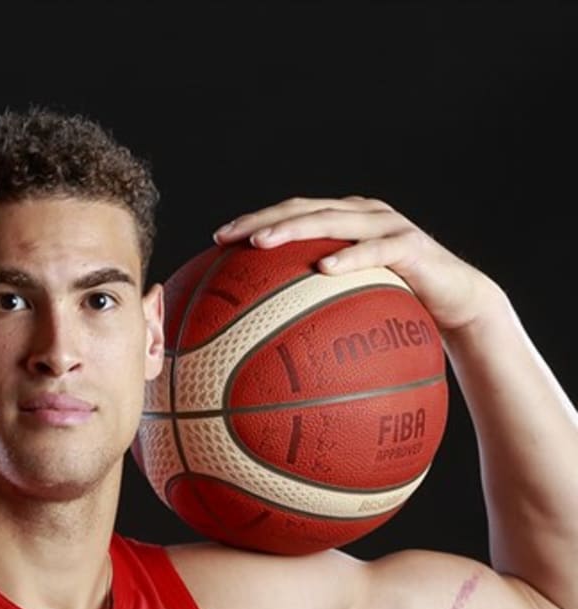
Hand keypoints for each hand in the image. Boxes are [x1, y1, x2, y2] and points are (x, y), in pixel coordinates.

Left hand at [212, 195, 498, 331]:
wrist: (458, 303)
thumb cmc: (397, 305)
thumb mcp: (349, 300)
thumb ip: (314, 301)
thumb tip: (264, 335)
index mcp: (344, 221)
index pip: (292, 212)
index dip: (255, 220)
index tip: (217, 239)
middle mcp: (363, 214)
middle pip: (304, 208)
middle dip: (262, 219)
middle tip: (226, 236)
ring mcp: (387, 226)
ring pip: (333, 220)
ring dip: (294, 228)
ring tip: (260, 243)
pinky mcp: (411, 247)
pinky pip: (376, 251)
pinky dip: (349, 258)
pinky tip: (323, 268)